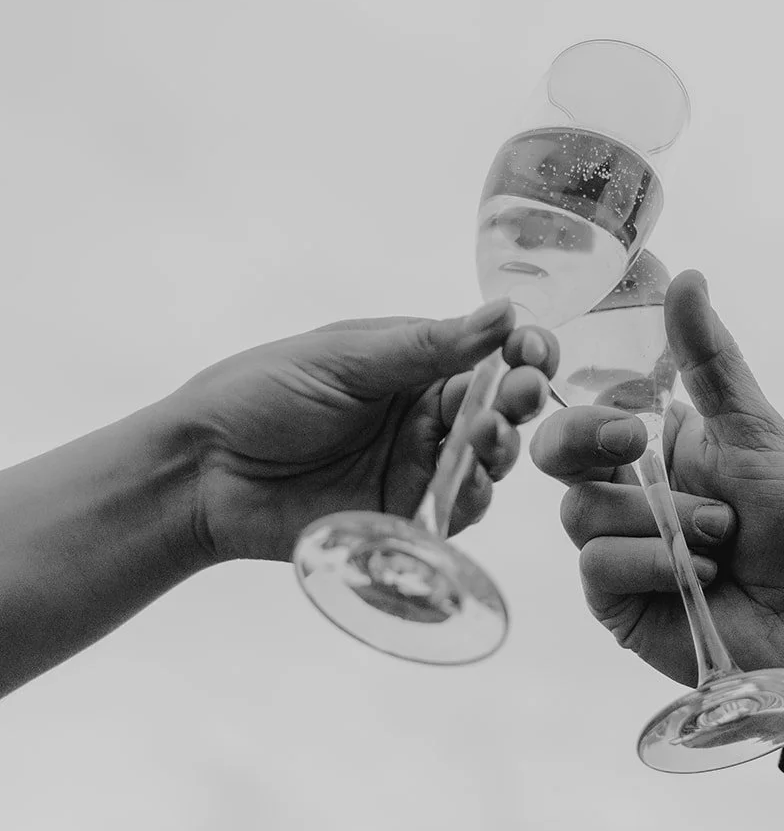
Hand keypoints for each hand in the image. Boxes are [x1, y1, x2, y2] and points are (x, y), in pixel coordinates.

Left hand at [168, 299, 557, 566]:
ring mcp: (415, 468)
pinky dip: (469, 503)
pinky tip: (468, 487)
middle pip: (496, 410)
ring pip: (484, 464)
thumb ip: (427, 346)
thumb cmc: (262, 394)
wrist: (202, 470)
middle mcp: (423, 416)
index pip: (487, 354)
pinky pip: (453, 514)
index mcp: (413, 363)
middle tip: (524, 393)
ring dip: (499, 450)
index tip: (534, 350)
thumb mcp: (346, 359)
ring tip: (488, 438)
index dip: (520, 352)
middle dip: (519, 401)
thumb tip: (506, 312)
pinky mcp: (402, 518)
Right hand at [531, 271, 783, 723]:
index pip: (587, 406)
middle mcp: (624, 493)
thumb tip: (687, 277)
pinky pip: (598, 565)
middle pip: (557, 453)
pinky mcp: (614, 600)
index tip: (614, 408)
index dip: (581, 400)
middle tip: (637, 447)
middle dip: (588, 443)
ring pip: (581, 512)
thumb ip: (712, 363)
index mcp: (654, 445)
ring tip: (724, 538)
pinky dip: (652, 564)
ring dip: (662, 522)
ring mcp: (615, 548)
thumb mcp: (757, 432)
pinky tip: (703, 578)